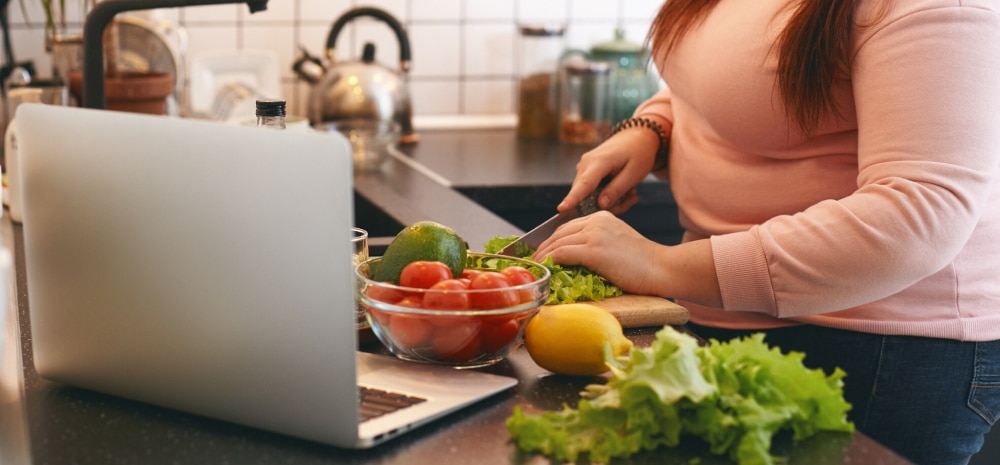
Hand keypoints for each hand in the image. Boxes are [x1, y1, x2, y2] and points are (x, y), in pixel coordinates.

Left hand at [532, 211, 662, 295]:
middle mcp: (596, 220)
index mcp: (602, 216)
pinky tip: (545, 270)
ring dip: (543, 257)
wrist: (662, 268)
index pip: (568, 226)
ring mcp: (594, 234)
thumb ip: (597, 242)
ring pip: (557, 243)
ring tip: (536, 268)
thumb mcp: (617, 243)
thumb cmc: (643, 263)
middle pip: (559, 233)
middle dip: (543, 248)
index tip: (542, 252)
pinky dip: (549, 263)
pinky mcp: (593, 250)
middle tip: (534, 261)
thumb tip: (573, 256)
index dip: (551, 240)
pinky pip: (561, 254)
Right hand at [558, 124, 661, 214]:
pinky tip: (624, 189)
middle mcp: (585, 164)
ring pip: (589, 196)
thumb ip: (616, 190)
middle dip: (608, 205)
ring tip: (630, 191)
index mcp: (599, 161)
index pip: (584, 184)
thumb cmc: (638, 154)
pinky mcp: (585, 172)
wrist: (635, 138)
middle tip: (632, 197)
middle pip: (586, 196)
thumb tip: (600, 205)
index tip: (561, 209)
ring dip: (610, 200)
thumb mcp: (634, 174)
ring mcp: (583, 168)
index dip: (573, 198)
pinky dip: (607, 195)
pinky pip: (591, 192)